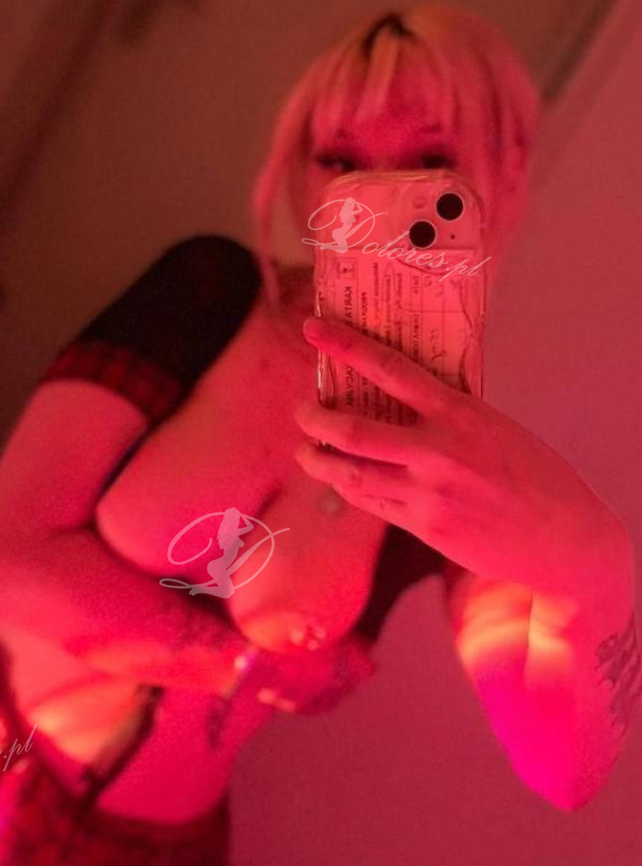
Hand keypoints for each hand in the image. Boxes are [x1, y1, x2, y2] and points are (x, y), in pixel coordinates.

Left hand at [294, 315, 629, 600]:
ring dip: (318, 460)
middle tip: (303, 411)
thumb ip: (448, 415)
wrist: (562, 535)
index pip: (390, 369)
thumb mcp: (493, 427)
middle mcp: (437, 450)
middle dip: (314, 418)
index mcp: (458, 412)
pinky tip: (341, 479)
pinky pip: (370, 502)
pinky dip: (349, 487)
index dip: (346, 346)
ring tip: (307, 451)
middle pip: (352, 430)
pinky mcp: (424, 526)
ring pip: (350, 473)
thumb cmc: (532, 474)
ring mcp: (427, 492)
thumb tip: (401, 401)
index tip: (315, 329)